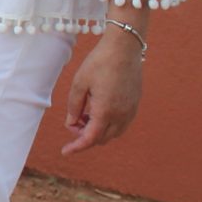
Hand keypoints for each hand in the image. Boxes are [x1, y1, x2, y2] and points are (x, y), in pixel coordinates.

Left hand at [60, 30, 143, 153]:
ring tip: (85, 115)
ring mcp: (131, 110)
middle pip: (101, 139)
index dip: (77, 147)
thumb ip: (74, 107)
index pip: (90, 139)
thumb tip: (72, 124)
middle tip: (74, 123)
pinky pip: (122, 124)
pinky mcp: (135, 104)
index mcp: (105, 111)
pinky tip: (98, 110)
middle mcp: (121, 115)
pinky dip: (109, 124)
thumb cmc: (99, 63)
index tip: (65, 152)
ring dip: (98, 131)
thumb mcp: (79, 84)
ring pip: (113, 133)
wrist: (124, 48)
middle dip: (85, 136)